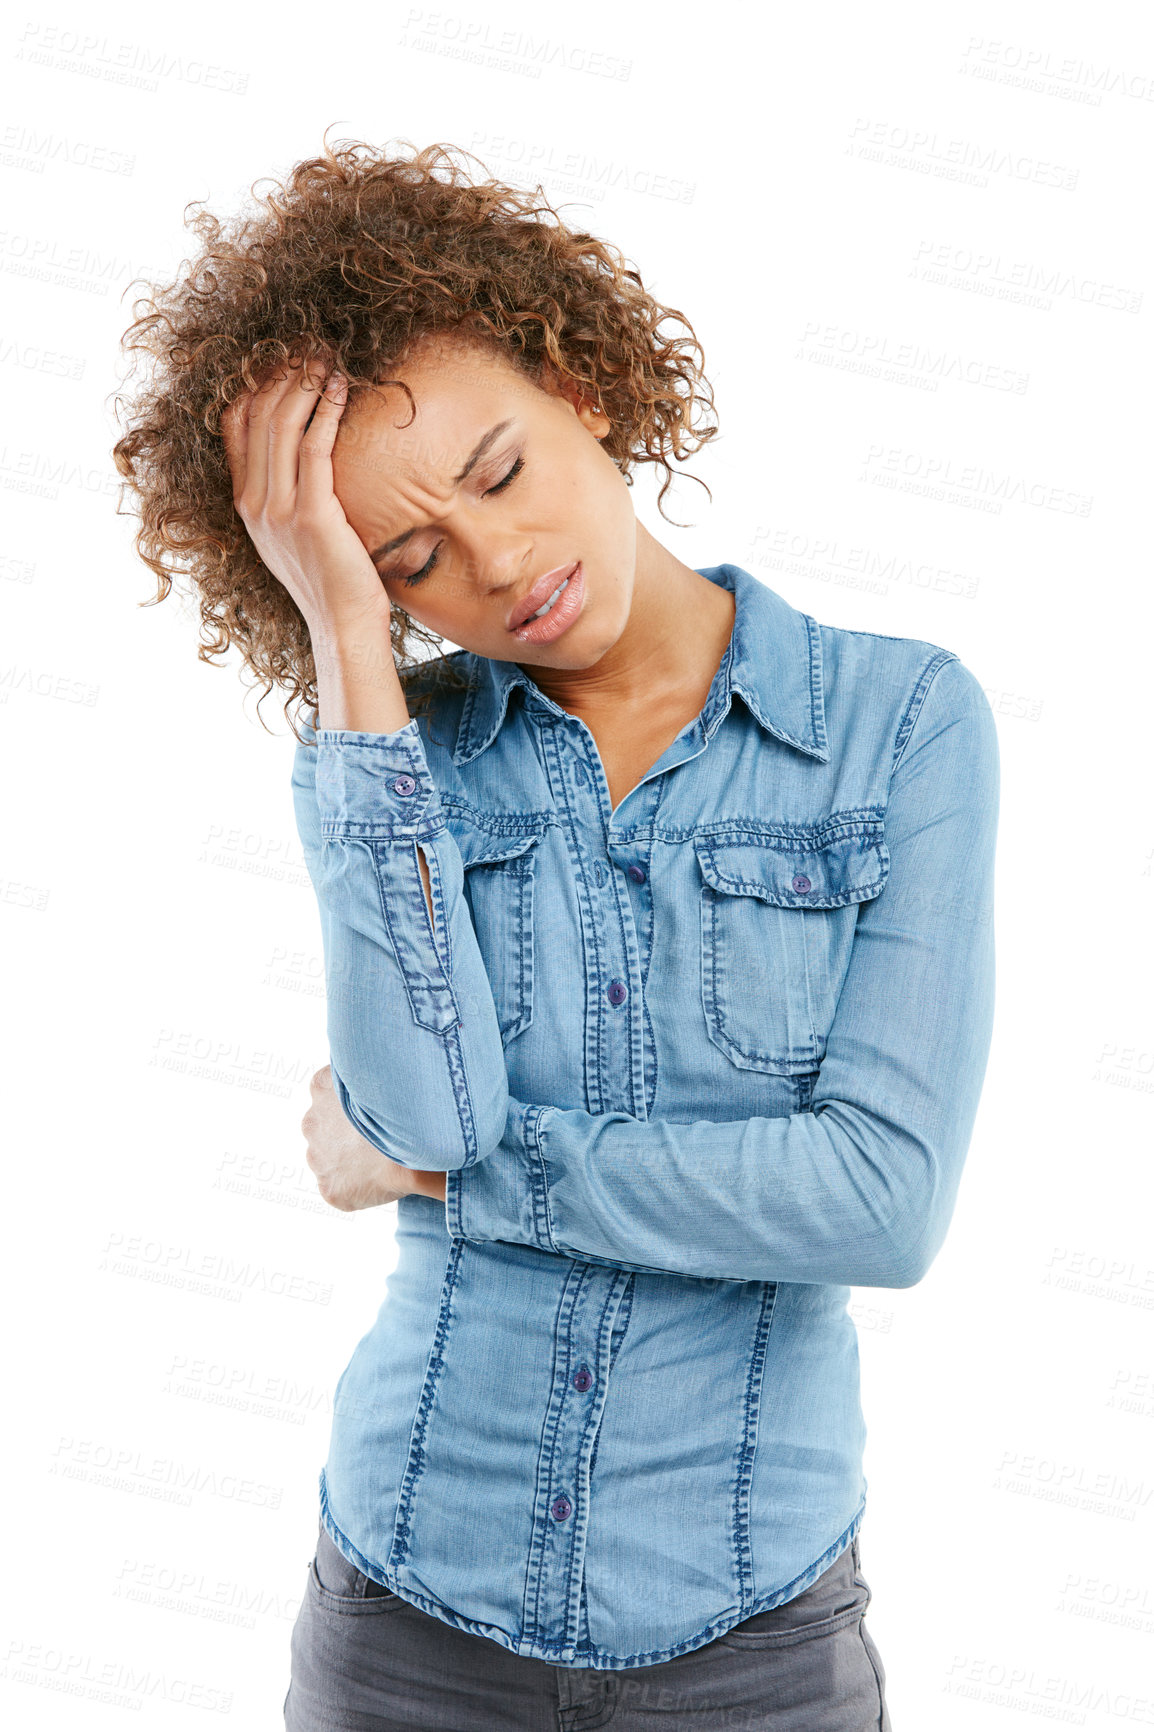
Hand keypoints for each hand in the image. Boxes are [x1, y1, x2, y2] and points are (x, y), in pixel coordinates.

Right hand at [220, 357, 391, 640]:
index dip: (257, 382)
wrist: (342, 625)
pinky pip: (315, 449)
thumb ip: (291, 494)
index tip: (284, 356)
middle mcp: (254, 503)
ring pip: (282, 425)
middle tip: (311, 344)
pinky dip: (328, 412)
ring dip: (306, 382)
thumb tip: (312, 450)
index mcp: (245, 503)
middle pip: (258, 414)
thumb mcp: (296, 533)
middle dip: (284, 372)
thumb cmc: (332, 578)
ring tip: (328, 357)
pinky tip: (343, 390)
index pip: (235, 424)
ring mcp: (278, 510)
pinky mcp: (311, 516)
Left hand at [302, 1065, 446, 1209]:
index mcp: (322, 1086)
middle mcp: (311, 1121)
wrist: (414, 1149)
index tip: (376, 1109)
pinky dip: (358, 1185)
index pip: (330, 1090)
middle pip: (328, 1127)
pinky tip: (380, 1179)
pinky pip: (342, 1186)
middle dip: (349, 1133)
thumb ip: (372, 1075)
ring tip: (383, 1160)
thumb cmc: (407, 1105)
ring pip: (332, 1158)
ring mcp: (317, 1157)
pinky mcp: (329, 1188)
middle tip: (382, 1137)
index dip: (355, 1102)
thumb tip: (383, 1069)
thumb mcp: (388, 1072)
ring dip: (351, 1159)